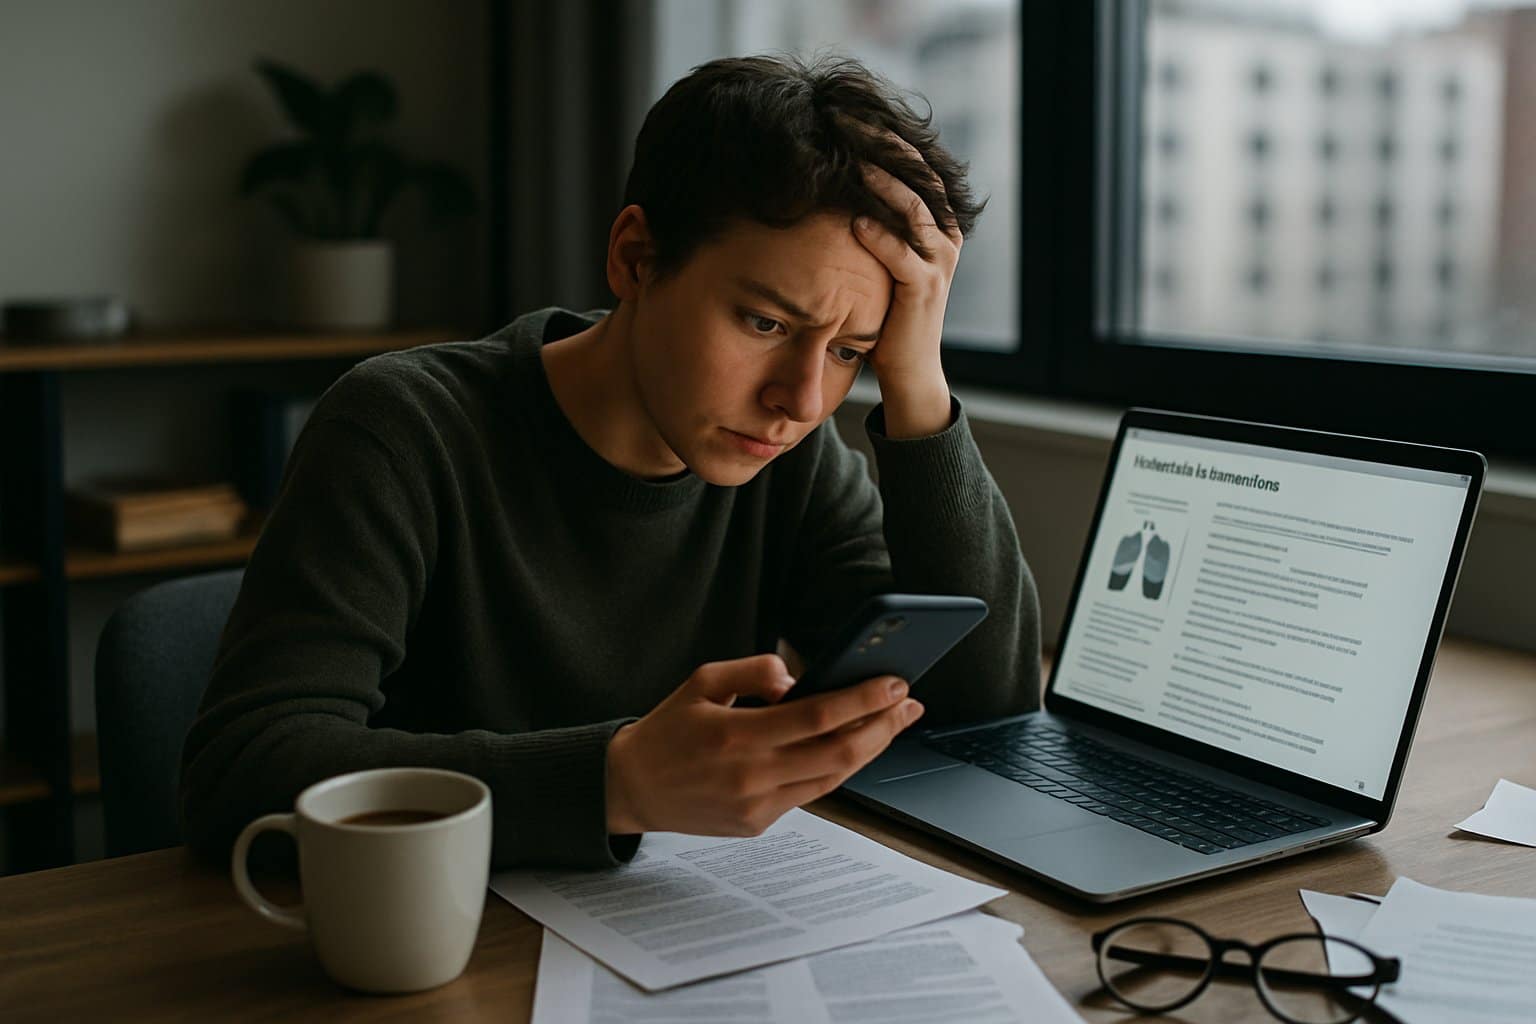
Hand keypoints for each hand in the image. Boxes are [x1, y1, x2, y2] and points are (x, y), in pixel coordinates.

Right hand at [605, 654, 924, 836]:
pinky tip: (852, 749)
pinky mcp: (757, 824)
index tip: (894, 684)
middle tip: (910, 705)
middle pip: (839, 753)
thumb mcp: (702, 681)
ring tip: (892, 725)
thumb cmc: (668, 729)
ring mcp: (758, 805)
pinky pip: (809, 795)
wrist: (632, 787)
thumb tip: (797, 679)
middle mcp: (752, 774)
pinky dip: (836, 769)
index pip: (818, 716)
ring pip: (832, 779)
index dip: (863, 700)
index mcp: (738, 733)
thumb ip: (753, 672)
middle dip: (883, 727)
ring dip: (870, 750)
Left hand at [852, 136, 963, 438]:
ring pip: (916, 211)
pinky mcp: (925, 292)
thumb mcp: (879, 257)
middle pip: (919, 175)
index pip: (915, 163)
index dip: (885, 134)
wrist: (907, 370)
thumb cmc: (884, 310)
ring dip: (885, 184)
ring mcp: (938, 264)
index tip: (847, 110)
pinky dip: (882, 238)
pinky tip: (856, 222)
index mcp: (935, 222)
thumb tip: (833, 182)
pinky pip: (905, 258)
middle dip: (884, 146)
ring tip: (855, 162)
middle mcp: (943, 237)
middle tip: (848, 120)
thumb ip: (871, 222)